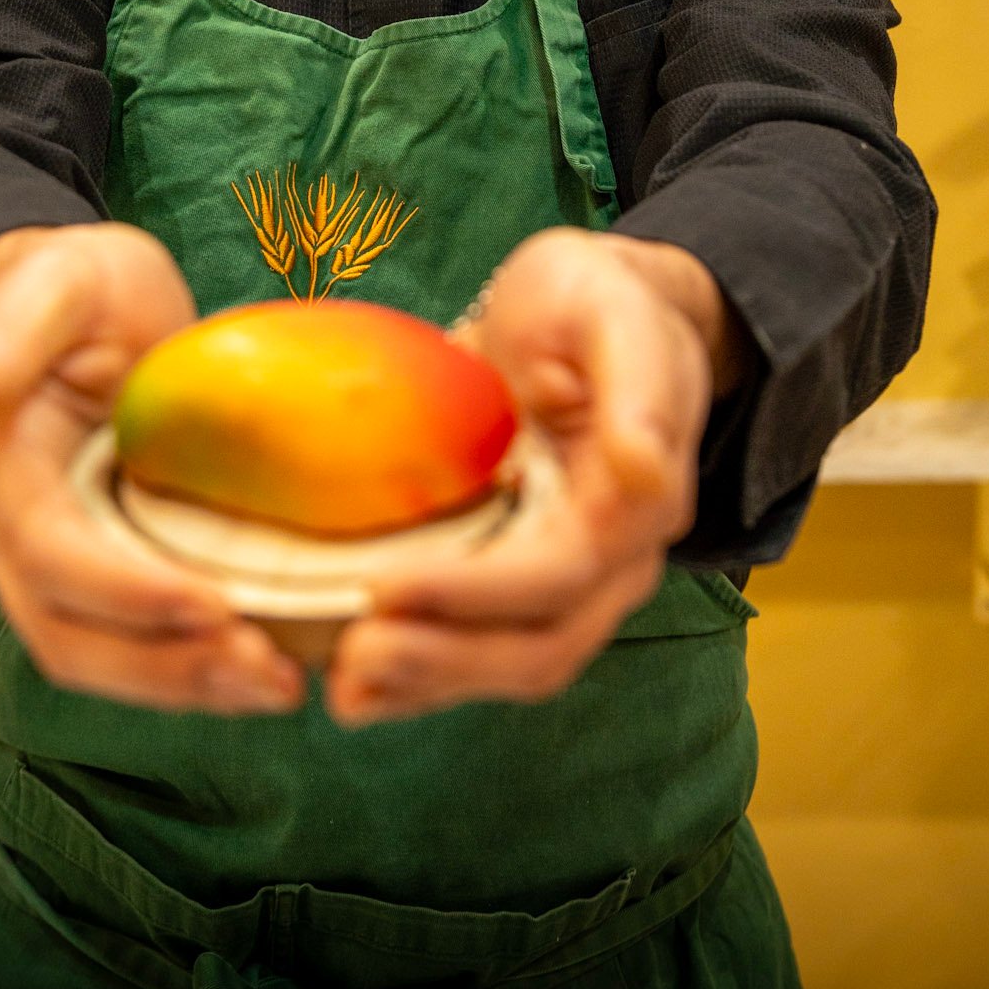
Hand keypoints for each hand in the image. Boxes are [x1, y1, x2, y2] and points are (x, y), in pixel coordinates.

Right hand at [0, 222, 304, 715]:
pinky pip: (130, 648)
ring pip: (97, 659)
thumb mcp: (56, 284)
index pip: (49, 551)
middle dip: (165, 666)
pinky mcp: (97, 578)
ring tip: (278, 688)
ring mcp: (47, 564)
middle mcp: (9, 531)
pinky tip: (264, 670)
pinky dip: (191, 671)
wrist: (86, 308)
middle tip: (270, 673)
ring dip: (184, 686)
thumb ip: (5, 338)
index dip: (125, 590)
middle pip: (69, 632)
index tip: (213, 604)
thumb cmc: (75, 289)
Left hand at [326, 228, 744, 726]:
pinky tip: (356, 681)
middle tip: (349, 656)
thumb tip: (644, 474)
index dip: (474, 593)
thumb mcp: (617, 316)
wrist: (584, 307)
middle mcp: (612, 559)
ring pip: (511, 663)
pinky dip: (425, 674)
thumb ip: (642, 391)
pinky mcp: (523, 576)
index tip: (383, 588)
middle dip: (445, 661)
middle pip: (539, 645)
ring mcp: (570, 578)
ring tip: (344, 687)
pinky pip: (483, 646)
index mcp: (637, 500)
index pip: (559, 573)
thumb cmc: (596, 302)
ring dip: (428, 683)